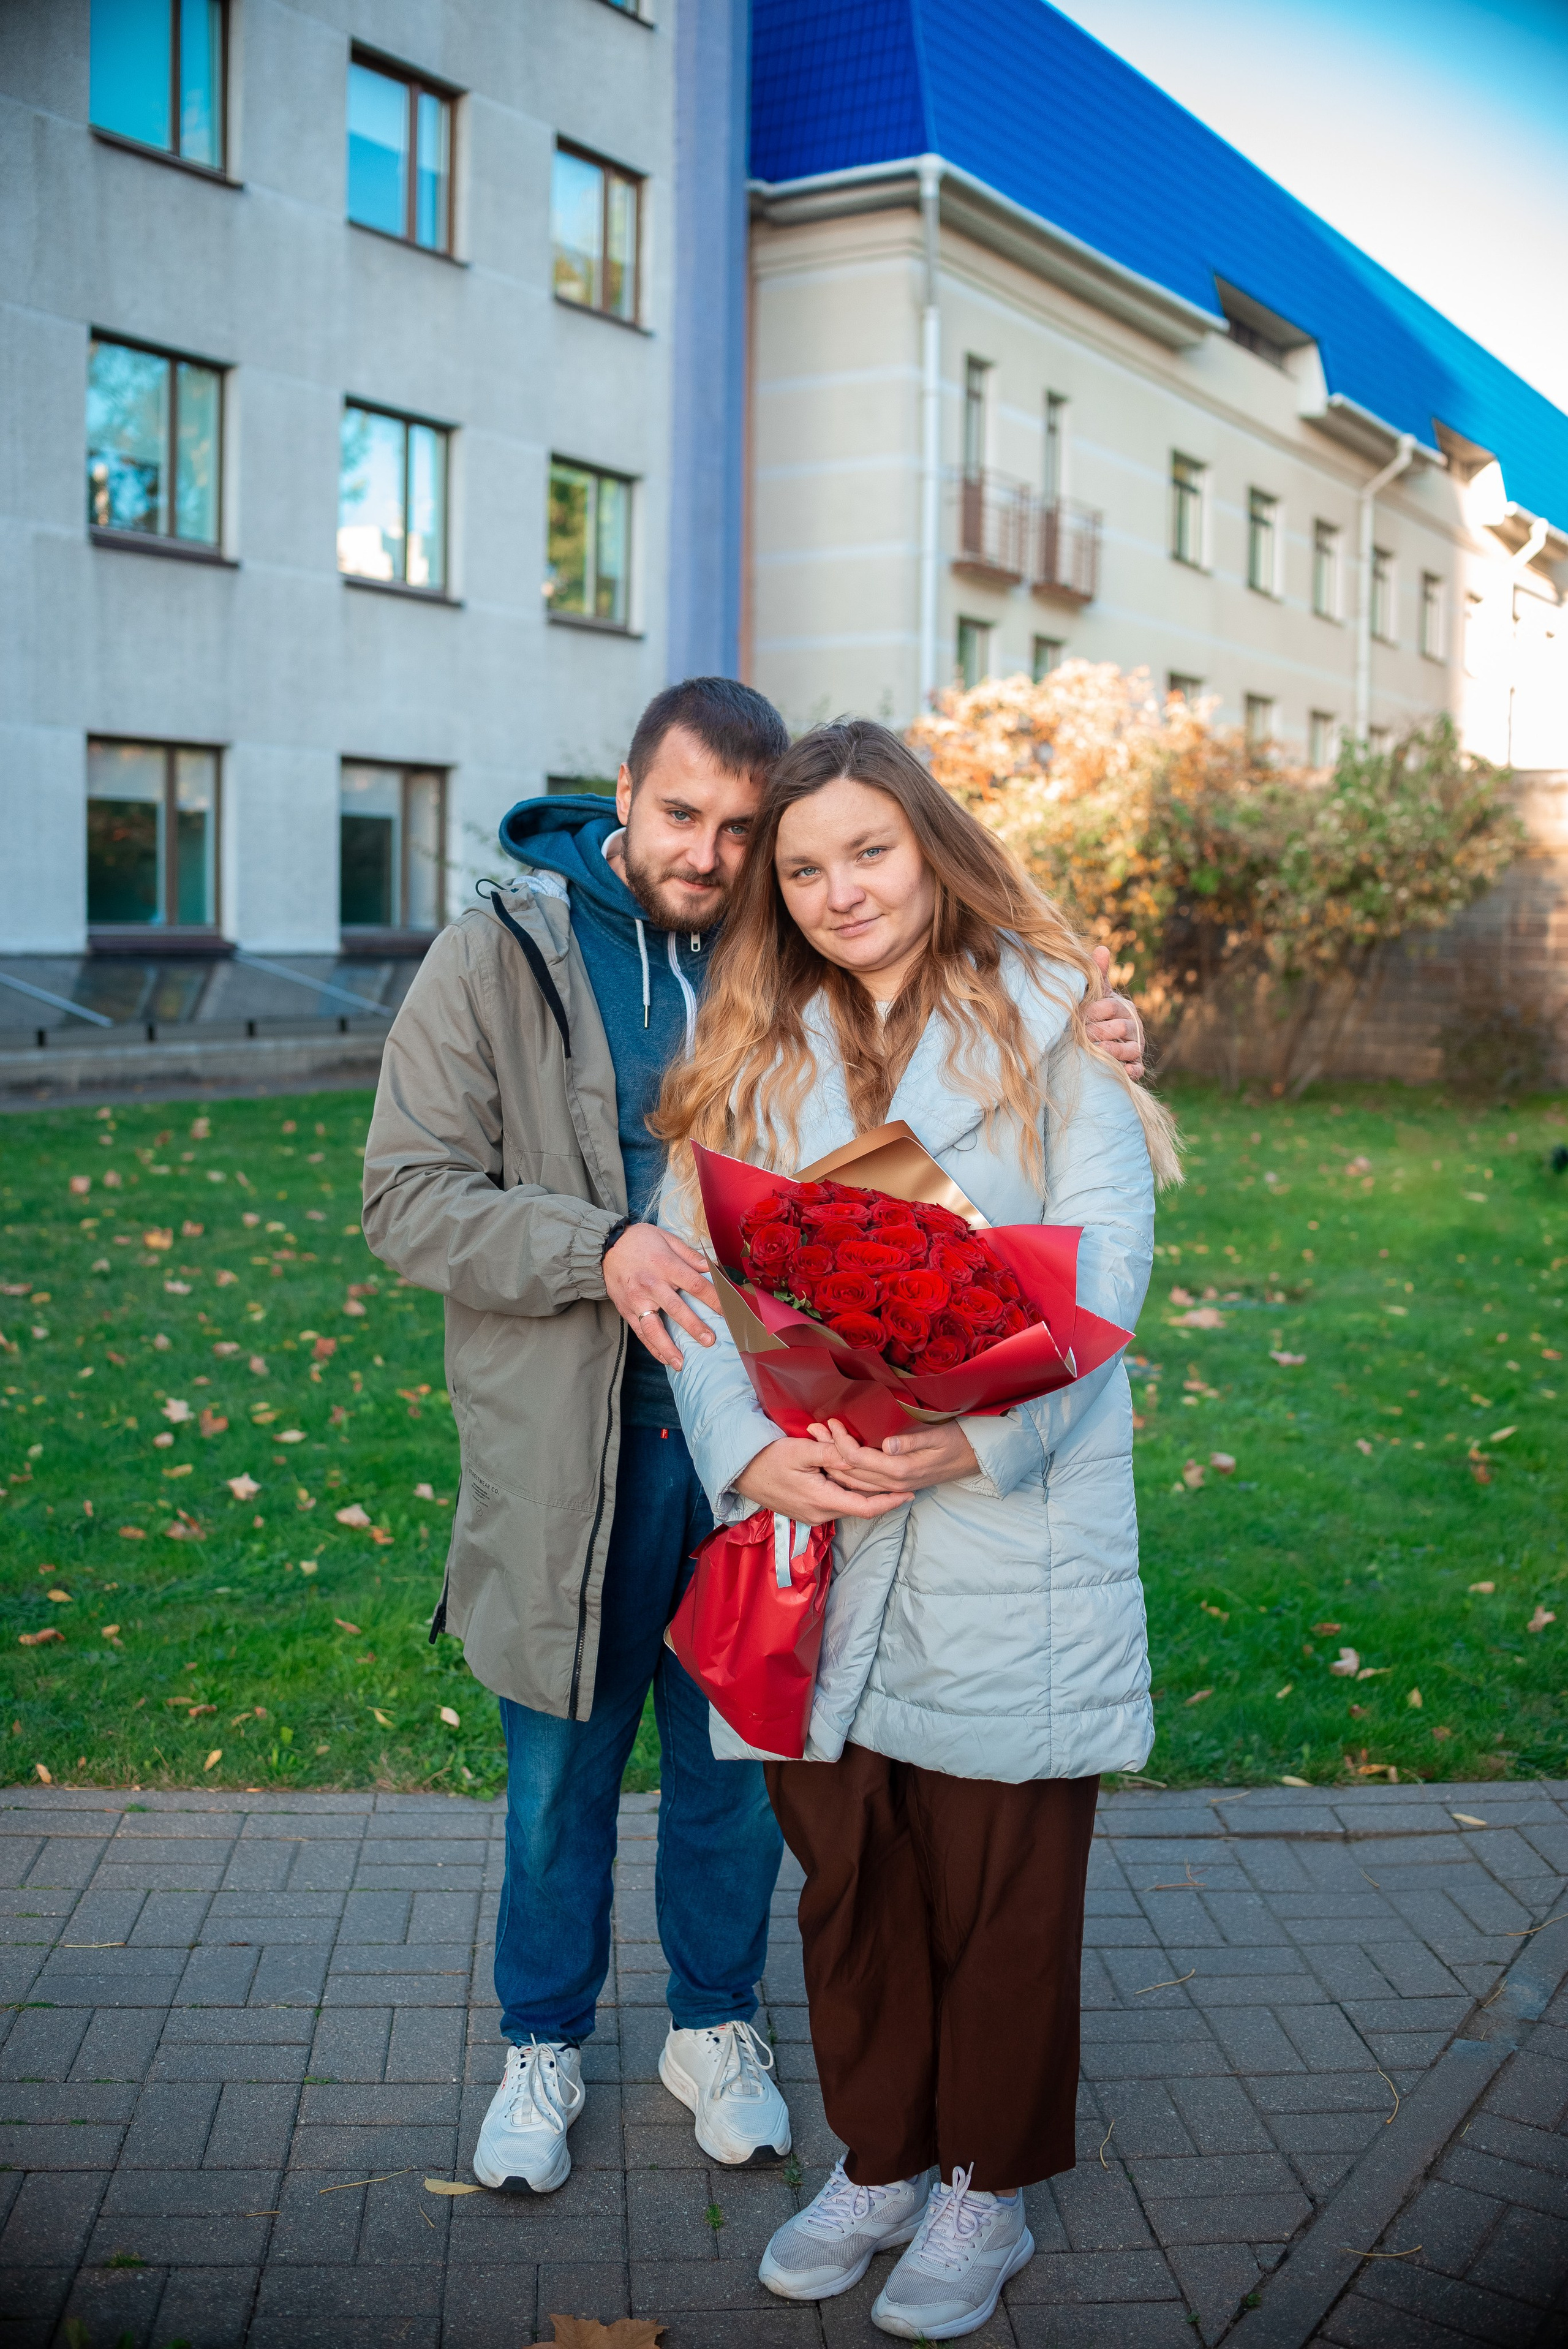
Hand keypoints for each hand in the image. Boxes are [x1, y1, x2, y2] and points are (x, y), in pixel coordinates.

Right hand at [603, 1224, 719, 1369]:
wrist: (606, 1246)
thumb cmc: (640, 1240)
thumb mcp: (667, 1238)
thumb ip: (690, 1255)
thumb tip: (714, 1267)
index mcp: (665, 1265)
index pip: (695, 1284)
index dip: (714, 1298)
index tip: (730, 1311)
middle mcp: (651, 1284)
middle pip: (675, 1308)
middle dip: (694, 1326)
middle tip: (710, 1341)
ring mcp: (637, 1300)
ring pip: (653, 1327)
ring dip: (668, 1346)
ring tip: (681, 1363)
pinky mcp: (626, 1310)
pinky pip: (640, 1333)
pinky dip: (652, 1348)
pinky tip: (665, 1359)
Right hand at [735, 1436, 905, 1524]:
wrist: (741, 1473)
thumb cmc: (768, 1459)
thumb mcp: (800, 1450)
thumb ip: (832, 1454)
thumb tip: (859, 1456)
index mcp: (822, 1501)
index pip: (865, 1508)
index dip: (890, 1502)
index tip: (909, 1493)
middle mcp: (820, 1514)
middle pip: (859, 1505)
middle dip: (878, 1489)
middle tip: (896, 1472)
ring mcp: (813, 1515)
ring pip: (848, 1503)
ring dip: (860, 1486)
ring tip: (873, 1466)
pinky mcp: (807, 1511)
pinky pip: (835, 1501)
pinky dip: (846, 1488)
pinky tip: (850, 1472)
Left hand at [809, 1416, 978, 1496]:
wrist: (973, 1459)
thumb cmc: (956, 1441)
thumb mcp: (937, 1436)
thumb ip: (910, 1441)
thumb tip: (886, 1444)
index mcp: (900, 1469)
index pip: (858, 1458)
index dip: (840, 1441)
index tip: (831, 1421)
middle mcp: (893, 1482)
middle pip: (849, 1471)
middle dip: (828, 1451)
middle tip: (813, 1430)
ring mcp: (893, 1486)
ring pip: (852, 1481)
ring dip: (832, 1462)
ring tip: (817, 1441)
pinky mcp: (894, 1485)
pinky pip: (862, 1483)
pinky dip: (845, 1471)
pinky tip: (835, 1459)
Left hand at [1085, 946, 1144, 1079]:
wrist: (1101, 1040)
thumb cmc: (1097, 1014)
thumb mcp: (1097, 994)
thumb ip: (1098, 975)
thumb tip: (1102, 949)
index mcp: (1123, 1008)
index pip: (1111, 1007)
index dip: (1095, 1011)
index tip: (1080, 1015)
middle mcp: (1133, 1027)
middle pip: (1122, 1028)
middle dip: (1101, 1031)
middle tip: (1083, 1035)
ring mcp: (1135, 1047)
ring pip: (1131, 1048)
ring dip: (1113, 1050)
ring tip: (1096, 1051)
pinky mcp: (1134, 1065)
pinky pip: (1138, 1068)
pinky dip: (1132, 1070)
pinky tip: (1123, 1071)